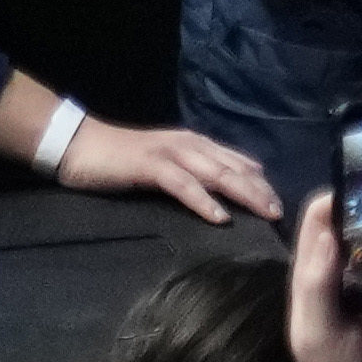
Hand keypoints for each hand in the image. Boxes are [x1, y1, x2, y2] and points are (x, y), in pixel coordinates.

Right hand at [55, 113, 272, 223]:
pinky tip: (219, 217)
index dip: (260, 182)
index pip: (237, 162)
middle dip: (260, 190)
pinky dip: (203, 201)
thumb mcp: (165, 164)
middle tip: (281, 212)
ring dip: (243, 193)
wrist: (80, 145)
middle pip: (233, 168)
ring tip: (264, 213)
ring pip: (216, 174)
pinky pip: (183, 185)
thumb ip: (193, 172)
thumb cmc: (121, 159)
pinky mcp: (150, 166)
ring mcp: (169, 153)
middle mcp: (188, 144)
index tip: (280, 203)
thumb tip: (225, 191)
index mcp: (193, 144)